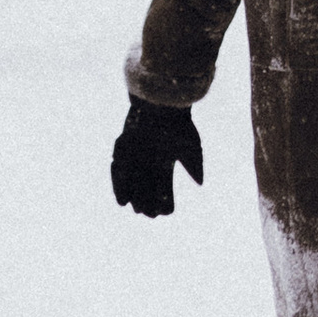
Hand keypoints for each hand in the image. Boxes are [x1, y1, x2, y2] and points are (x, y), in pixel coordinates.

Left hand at [112, 94, 202, 216]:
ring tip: (134, 207)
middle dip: (147, 205)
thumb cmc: (178, 125)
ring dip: (133, 198)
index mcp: (164, 165)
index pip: (164, 191)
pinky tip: (122, 196)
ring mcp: (134, 159)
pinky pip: (117, 174)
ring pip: (130, 186)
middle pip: (146, 193)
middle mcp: (148, 164)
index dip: (165, 203)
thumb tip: (200, 184)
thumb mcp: (191, 147)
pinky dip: (119, 185)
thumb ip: (194, 165)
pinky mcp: (121, 151)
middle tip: (149, 212)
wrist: (160, 105)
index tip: (166, 211)